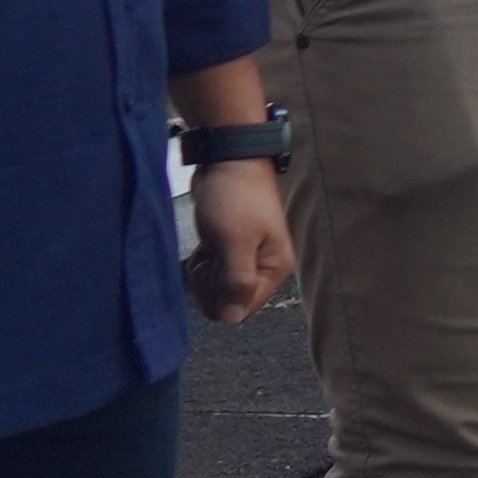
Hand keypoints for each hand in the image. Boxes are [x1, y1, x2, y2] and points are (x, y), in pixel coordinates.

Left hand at [184, 161, 294, 325]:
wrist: (228, 159)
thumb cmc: (234, 197)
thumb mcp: (234, 241)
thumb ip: (236, 282)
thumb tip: (232, 319)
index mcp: (274, 268)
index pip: (241, 308)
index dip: (219, 296)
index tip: (214, 267)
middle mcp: (264, 268)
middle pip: (227, 302)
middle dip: (210, 284)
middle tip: (211, 253)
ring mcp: (247, 259)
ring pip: (216, 289)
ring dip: (204, 272)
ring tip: (209, 244)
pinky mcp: (230, 250)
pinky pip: (212, 273)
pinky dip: (203, 262)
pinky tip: (206, 243)